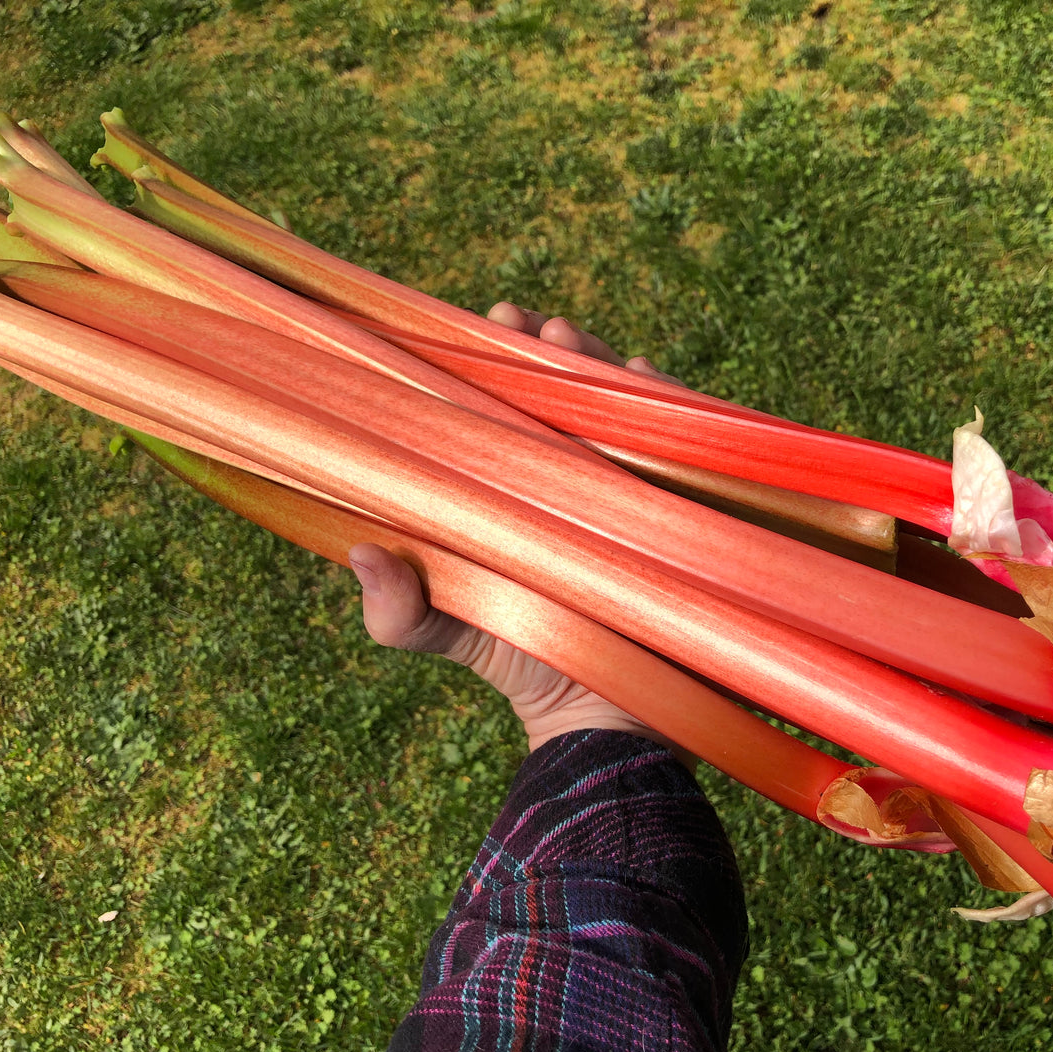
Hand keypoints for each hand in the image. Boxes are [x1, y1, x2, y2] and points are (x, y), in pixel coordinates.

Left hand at [349, 307, 686, 758]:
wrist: (614, 726)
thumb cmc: (531, 670)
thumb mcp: (457, 634)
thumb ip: (404, 610)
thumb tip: (361, 554)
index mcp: (526, 495)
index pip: (511, 409)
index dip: (495, 362)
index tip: (480, 326)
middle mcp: (582, 483)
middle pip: (571, 394)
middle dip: (553, 349)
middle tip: (529, 325)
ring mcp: (639, 493)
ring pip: (626, 407)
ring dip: (603, 364)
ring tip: (572, 340)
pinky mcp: (691, 510)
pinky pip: (690, 443)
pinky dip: (674, 405)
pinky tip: (647, 379)